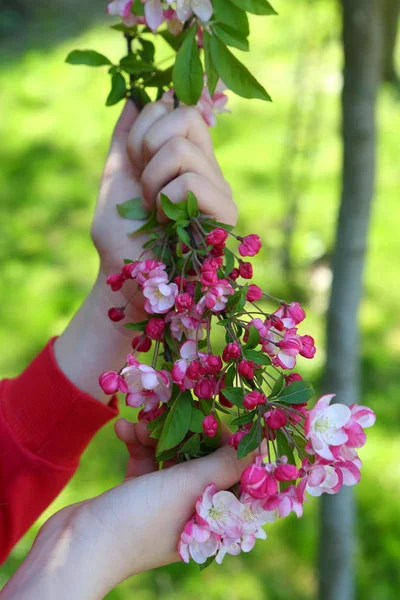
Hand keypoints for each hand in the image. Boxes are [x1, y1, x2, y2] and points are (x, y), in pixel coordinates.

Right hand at [1, 423, 252, 599]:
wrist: (76, 545)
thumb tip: (257, 445)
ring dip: (156, 433)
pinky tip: (123, 429)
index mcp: (213, 515)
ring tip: (140, 421)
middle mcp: (192, 507)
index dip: (231, 444)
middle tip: (178, 407)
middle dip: (187, 431)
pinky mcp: (137, 491)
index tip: (220, 416)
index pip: (236, 474)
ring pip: (172, 455)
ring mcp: (163, 499)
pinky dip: (136, 442)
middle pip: (202, 459)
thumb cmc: (142, 518)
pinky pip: (146, 459)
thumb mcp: (190, 486)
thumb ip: (226, 464)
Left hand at [92, 100, 235, 280]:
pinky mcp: (226, 214)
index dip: (144, 129)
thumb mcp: (115, 178)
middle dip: (148, 146)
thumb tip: (133, 96)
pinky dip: (167, 201)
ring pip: (184, 149)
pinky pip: (194, 181)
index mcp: (184, 157)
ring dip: (152, 181)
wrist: (125, 278)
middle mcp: (207, 167)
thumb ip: (124, 138)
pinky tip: (168, 223)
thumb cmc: (120, 236)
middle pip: (186, 116)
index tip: (135, 164)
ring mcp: (219, 189)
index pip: (175, 108)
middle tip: (144, 185)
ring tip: (154, 210)